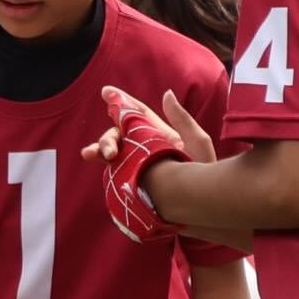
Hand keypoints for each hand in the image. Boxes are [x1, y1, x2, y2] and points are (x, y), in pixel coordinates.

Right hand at [87, 87, 208, 242]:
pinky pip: (114, 171)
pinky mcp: (134, 183)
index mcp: (161, 137)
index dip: (123, 103)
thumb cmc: (205, 174)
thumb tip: (167, 93)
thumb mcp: (197, 142)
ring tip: (93, 155)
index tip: (106, 92)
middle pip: (121, 135)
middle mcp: (147, 150)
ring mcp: (139, 167)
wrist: (202, 207)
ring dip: (101, 149)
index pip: (139, 116)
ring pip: (114, 152)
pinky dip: (104, 165)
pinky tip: (99, 163)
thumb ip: (181, 119)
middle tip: (107, 149)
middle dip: (108, 136)